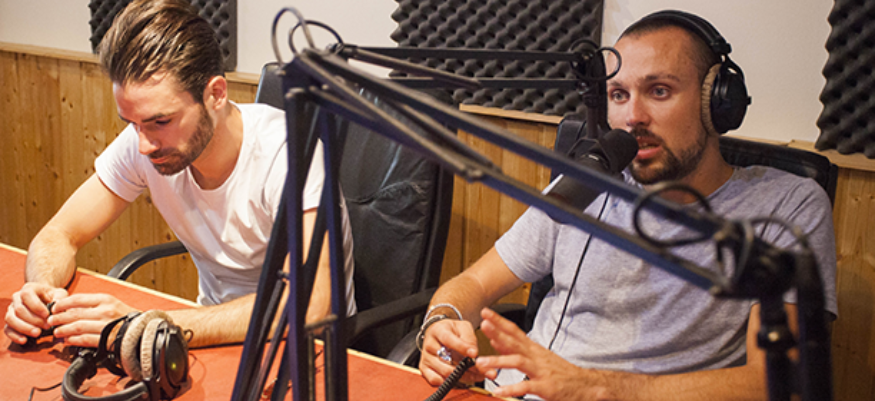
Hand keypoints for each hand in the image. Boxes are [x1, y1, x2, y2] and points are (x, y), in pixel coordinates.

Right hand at [5, 283, 67, 344]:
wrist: (46, 300)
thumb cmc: (53, 297)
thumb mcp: (60, 294)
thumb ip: (60, 299)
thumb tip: (57, 309)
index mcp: (29, 288)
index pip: (27, 295)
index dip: (36, 306)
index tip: (48, 315)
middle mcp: (17, 298)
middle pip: (19, 309)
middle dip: (33, 320)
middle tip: (47, 326)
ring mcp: (11, 309)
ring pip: (10, 319)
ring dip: (24, 328)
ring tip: (38, 333)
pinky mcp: (10, 321)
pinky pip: (7, 329)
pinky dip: (14, 336)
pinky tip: (24, 340)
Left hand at [46, 293, 137, 347]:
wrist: (143, 329)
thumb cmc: (126, 317)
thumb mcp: (111, 303)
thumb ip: (93, 304)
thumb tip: (70, 308)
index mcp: (105, 299)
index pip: (77, 299)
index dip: (62, 304)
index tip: (54, 307)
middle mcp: (105, 311)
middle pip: (74, 314)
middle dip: (58, 318)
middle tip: (50, 321)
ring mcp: (106, 325)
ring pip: (77, 327)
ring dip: (63, 330)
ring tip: (56, 332)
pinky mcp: (106, 339)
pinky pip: (85, 339)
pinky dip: (73, 340)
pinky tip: (68, 340)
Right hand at [418, 318, 484, 385]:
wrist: (437, 333)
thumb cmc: (451, 330)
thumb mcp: (462, 327)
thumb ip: (468, 338)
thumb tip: (473, 353)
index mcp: (438, 331)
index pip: (448, 339)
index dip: (462, 347)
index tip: (474, 354)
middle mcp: (429, 344)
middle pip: (447, 359)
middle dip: (467, 367)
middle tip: (482, 370)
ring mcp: (426, 358)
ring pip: (444, 371)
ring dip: (463, 376)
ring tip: (476, 375)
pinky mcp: (424, 369)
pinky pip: (435, 380)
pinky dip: (450, 383)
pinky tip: (462, 378)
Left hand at [476, 308, 620, 400]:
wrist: (585, 384)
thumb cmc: (559, 371)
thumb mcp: (537, 357)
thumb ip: (516, 349)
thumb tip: (496, 339)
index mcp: (533, 349)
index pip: (515, 331)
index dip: (500, 321)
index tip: (486, 312)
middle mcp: (536, 356)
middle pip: (515, 341)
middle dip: (498, 332)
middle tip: (483, 325)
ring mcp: (540, 370)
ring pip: (518, 361)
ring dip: (499, 360)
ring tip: (481, 362)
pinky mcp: (545, 387)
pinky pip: (526, 387)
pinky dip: (512, 388)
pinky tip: (499, 390)